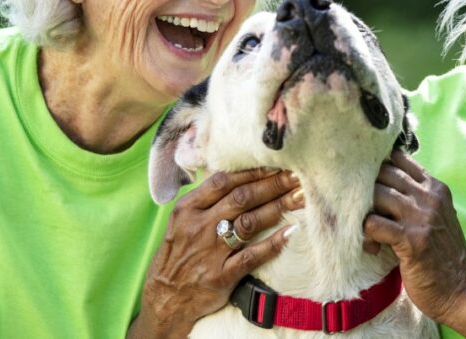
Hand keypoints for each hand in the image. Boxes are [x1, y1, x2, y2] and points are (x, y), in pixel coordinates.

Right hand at [132, 168, 302, 337]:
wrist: (164, 300)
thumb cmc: (177, 256)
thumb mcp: (181, 222)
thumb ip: (205, 200)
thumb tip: (239, 177)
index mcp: (187, 209)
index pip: (224, 181)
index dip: (253, 171)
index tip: (276, 164)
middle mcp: (199, 227)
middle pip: (242, 198)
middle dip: (273, 184)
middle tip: (297, 175)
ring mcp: (210, 251)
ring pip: (250, 222)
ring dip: (278, 207)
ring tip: (300, 197)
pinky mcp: (221, 276)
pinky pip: (252, 256)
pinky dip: (273, 243)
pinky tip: (291, 232)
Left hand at [364, 150, 465, 325]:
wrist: (463, 291)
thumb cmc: (443, 256)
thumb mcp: (436, 217)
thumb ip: (416, 197)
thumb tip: (382, 183)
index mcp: (435, 188)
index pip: (398, 158)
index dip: (377, 168)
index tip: (369, 185)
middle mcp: (429, 197)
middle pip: (382, 173)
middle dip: (366, 190)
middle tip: (363, 211)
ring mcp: (421, 217)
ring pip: (375, 195)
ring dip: (364, 213)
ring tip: (369, 233)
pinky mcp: (411, 240)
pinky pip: (373, 224)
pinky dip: (367, 235)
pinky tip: (373, 247)